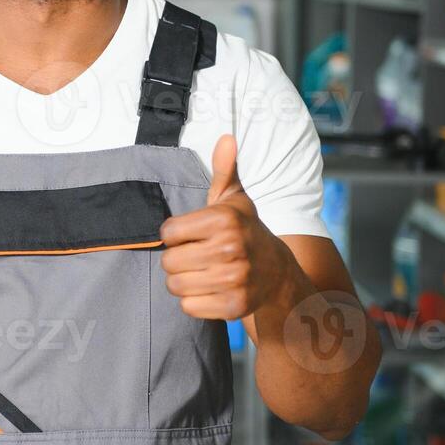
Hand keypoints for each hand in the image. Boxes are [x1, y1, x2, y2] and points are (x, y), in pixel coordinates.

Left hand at [160, 134, 290, 320]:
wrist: (277, 273)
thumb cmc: (246, 231)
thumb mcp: (235, 199)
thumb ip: (224, 169)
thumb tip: (226, 138)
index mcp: (224, 220)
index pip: (167, 233)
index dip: (175, 235)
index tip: (192, 235)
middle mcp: (230, 249)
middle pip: (169, 262)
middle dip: (178, 259)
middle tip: (198, 256)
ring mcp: (233, 280)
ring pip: (176, 286)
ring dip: (184, 281)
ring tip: (203, 272)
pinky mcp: (233, 306)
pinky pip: (188, 306)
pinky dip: (194, 301)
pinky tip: (210, 290)